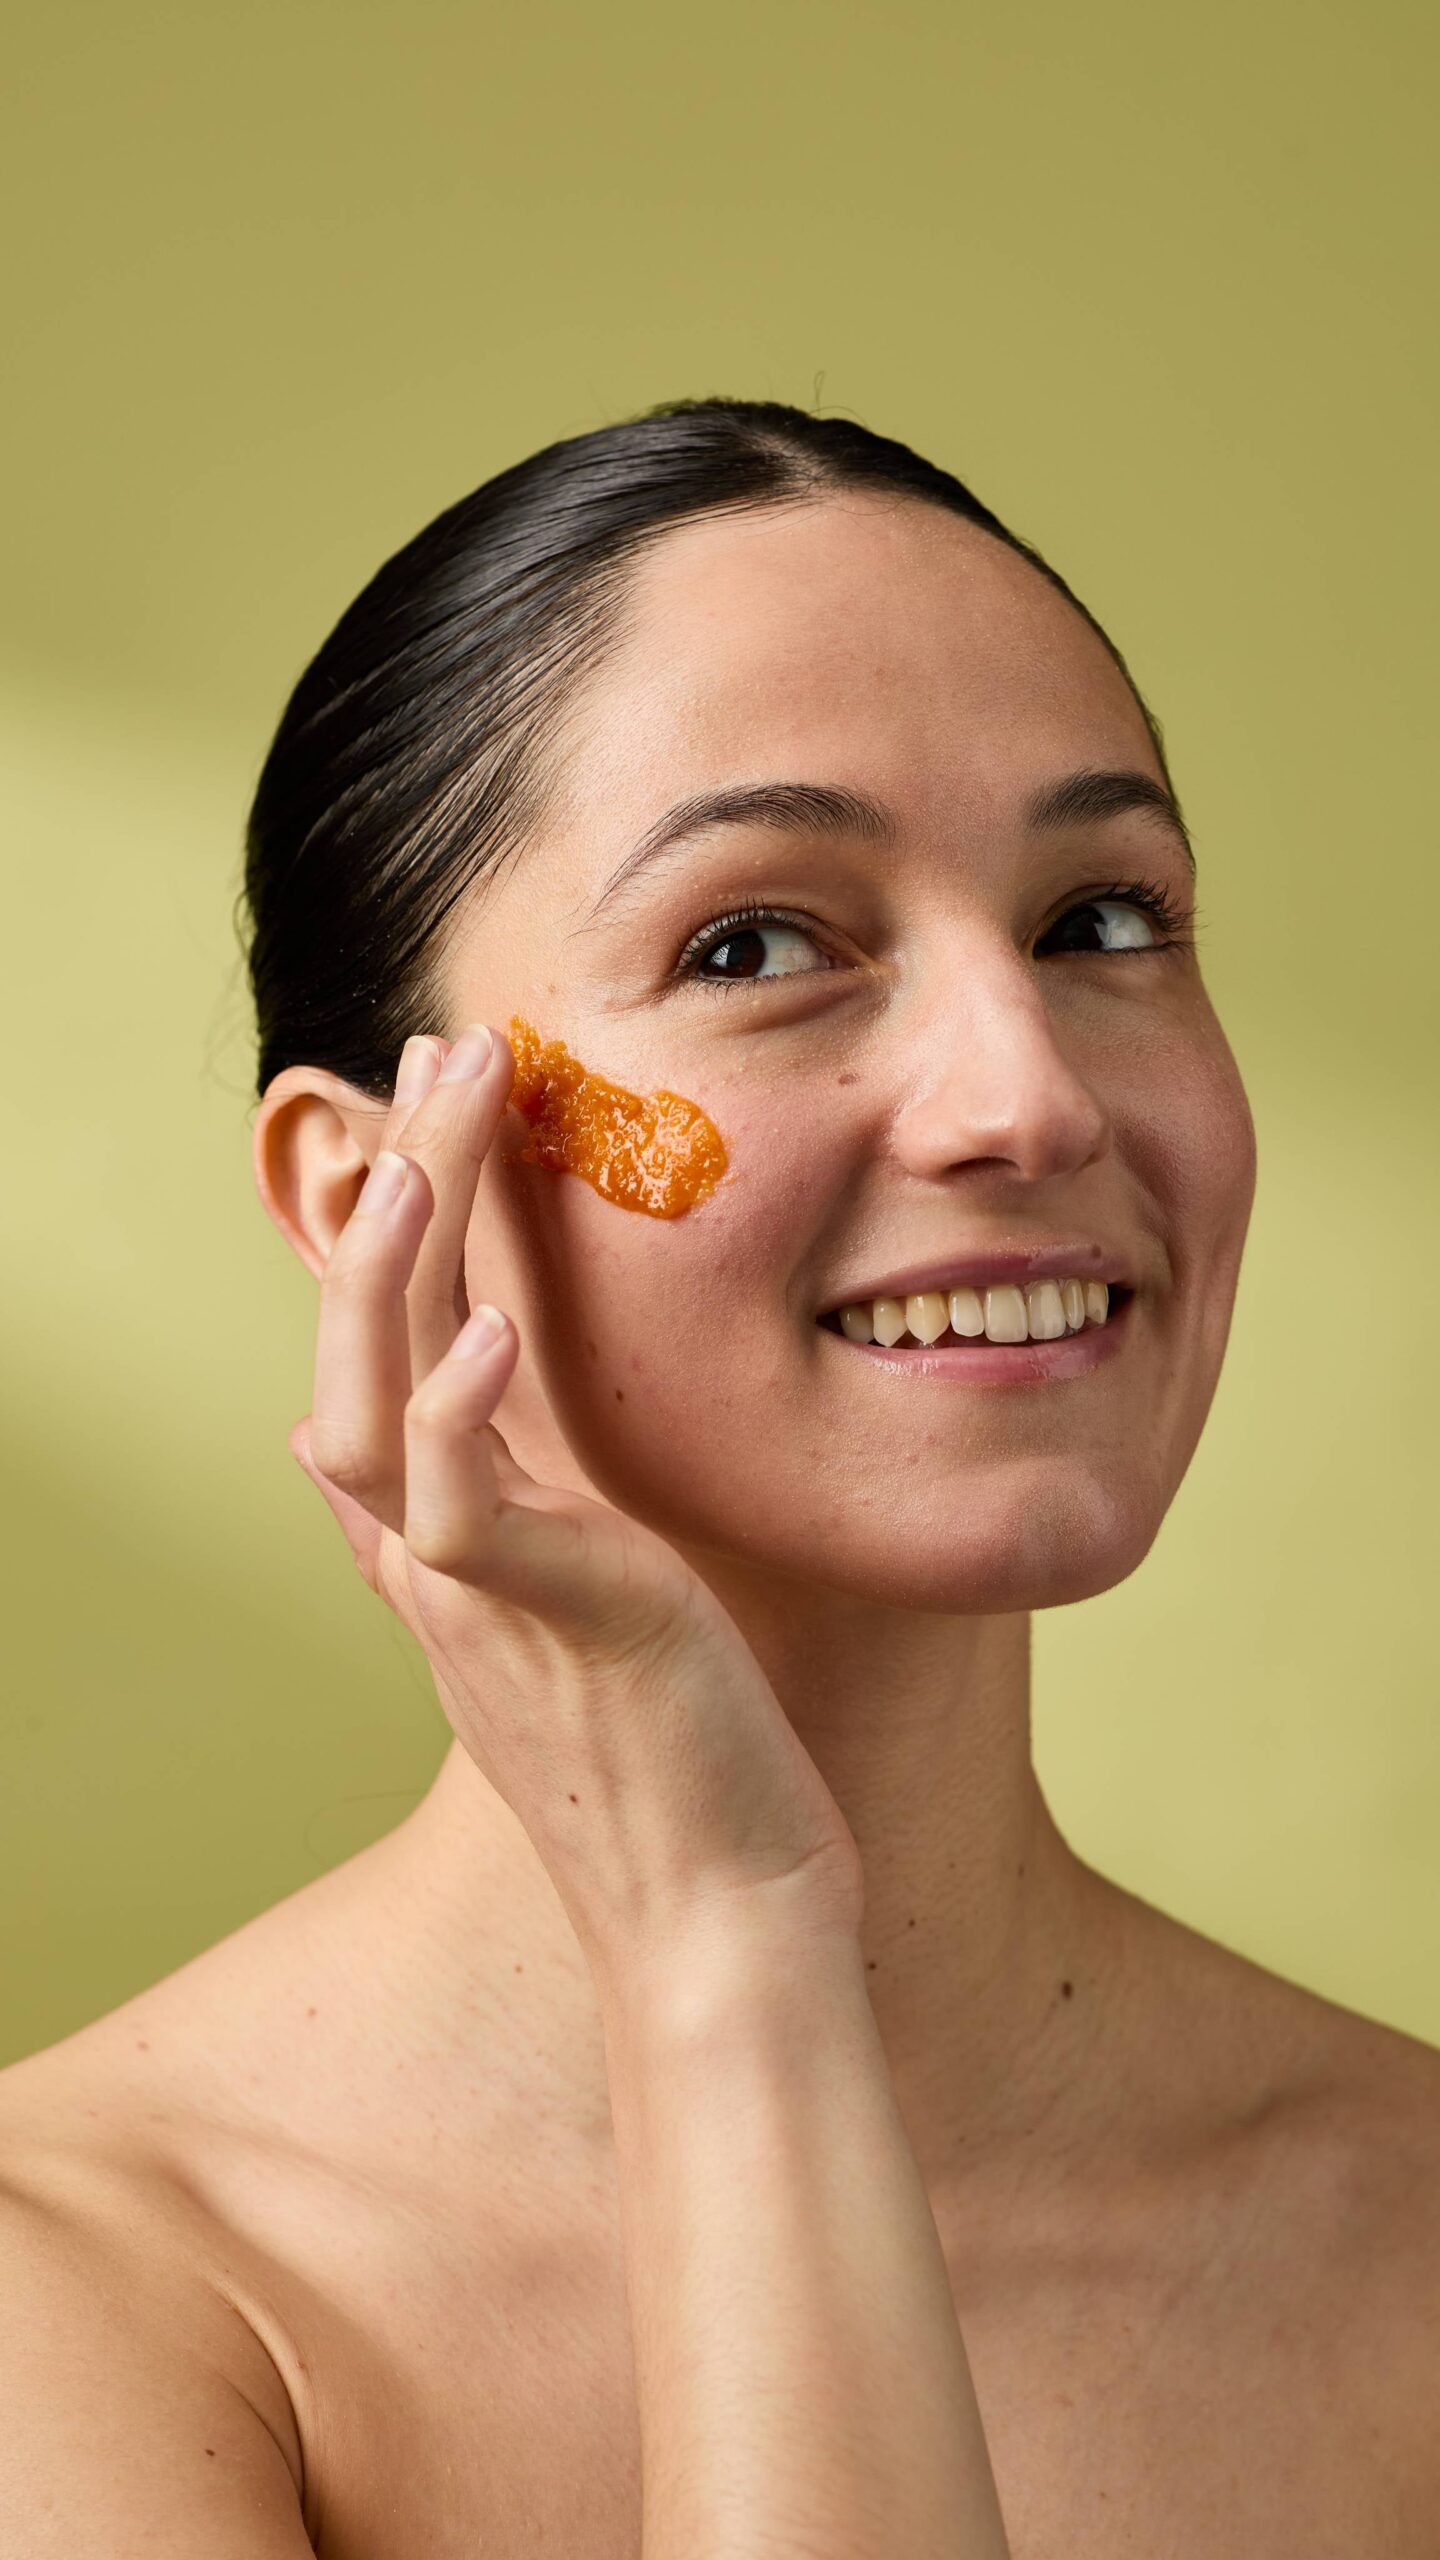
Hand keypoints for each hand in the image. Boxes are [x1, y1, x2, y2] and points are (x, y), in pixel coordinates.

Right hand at [288, 1023, 863, 1979]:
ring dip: (395, 1277)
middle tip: (444, 1056)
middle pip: (362, 1351)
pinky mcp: (558, 1633)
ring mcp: (483, 1600)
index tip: (441, 1102)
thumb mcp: (575, 1617)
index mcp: (453, 1548)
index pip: (384, 1357)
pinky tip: (495, 1332)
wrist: (722, 1927)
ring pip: (380, 1410)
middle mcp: (439, 1564)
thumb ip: (505, 1521)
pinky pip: (471, 1518)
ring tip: (429, 1147)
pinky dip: (464, 1419)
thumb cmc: (678, 1768)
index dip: (393, 1226)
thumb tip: (388, 1445)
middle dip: (395, 1198)